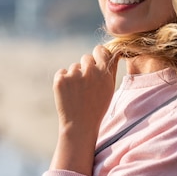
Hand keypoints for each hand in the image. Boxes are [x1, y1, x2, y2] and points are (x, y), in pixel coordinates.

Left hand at [50, 45, 117, 174]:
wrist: (79, 125)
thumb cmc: (97, 107)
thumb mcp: (109, 89)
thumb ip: (111, 69)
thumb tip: (116, 51)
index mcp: (103, 72)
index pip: (99, 50)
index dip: (97, 55)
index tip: (96, 62)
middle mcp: (89, 71)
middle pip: (86, 58)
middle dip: (86, 68)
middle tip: (86, 86)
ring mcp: (73, 75)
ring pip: (74, 67)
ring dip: (75, 76)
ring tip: (78, 93)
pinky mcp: (60, 80)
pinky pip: (62, 73)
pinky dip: (63, 81)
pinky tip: (69, 93)